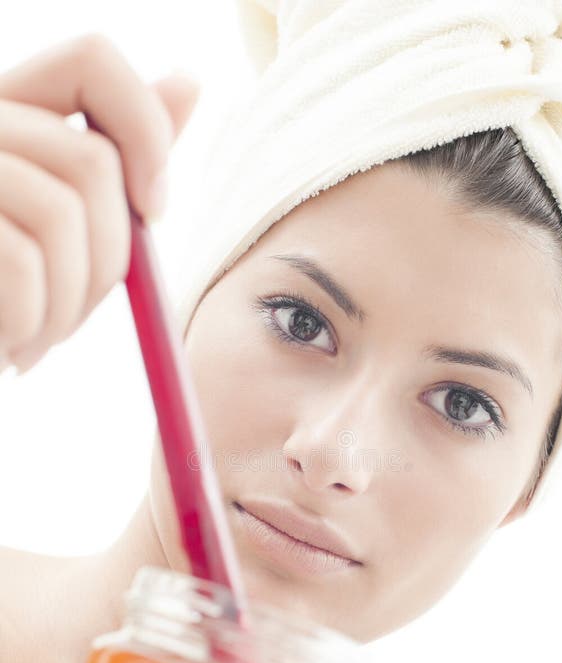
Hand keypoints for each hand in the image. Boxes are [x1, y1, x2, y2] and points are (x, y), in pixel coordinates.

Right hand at [0, 33, 198, 373]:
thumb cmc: (12, 295)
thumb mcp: (72, 225)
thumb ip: (121, 160)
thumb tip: (188, 83)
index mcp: (13, 112)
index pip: (93, 62)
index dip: (144, 129)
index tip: (153, 210)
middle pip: (92, 160)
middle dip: (111, 261)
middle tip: (78, 314)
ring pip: (63, 212)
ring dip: (72, 303)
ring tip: (44, 339)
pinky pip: (22, 261)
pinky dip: (34, 322)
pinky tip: (15, 346)